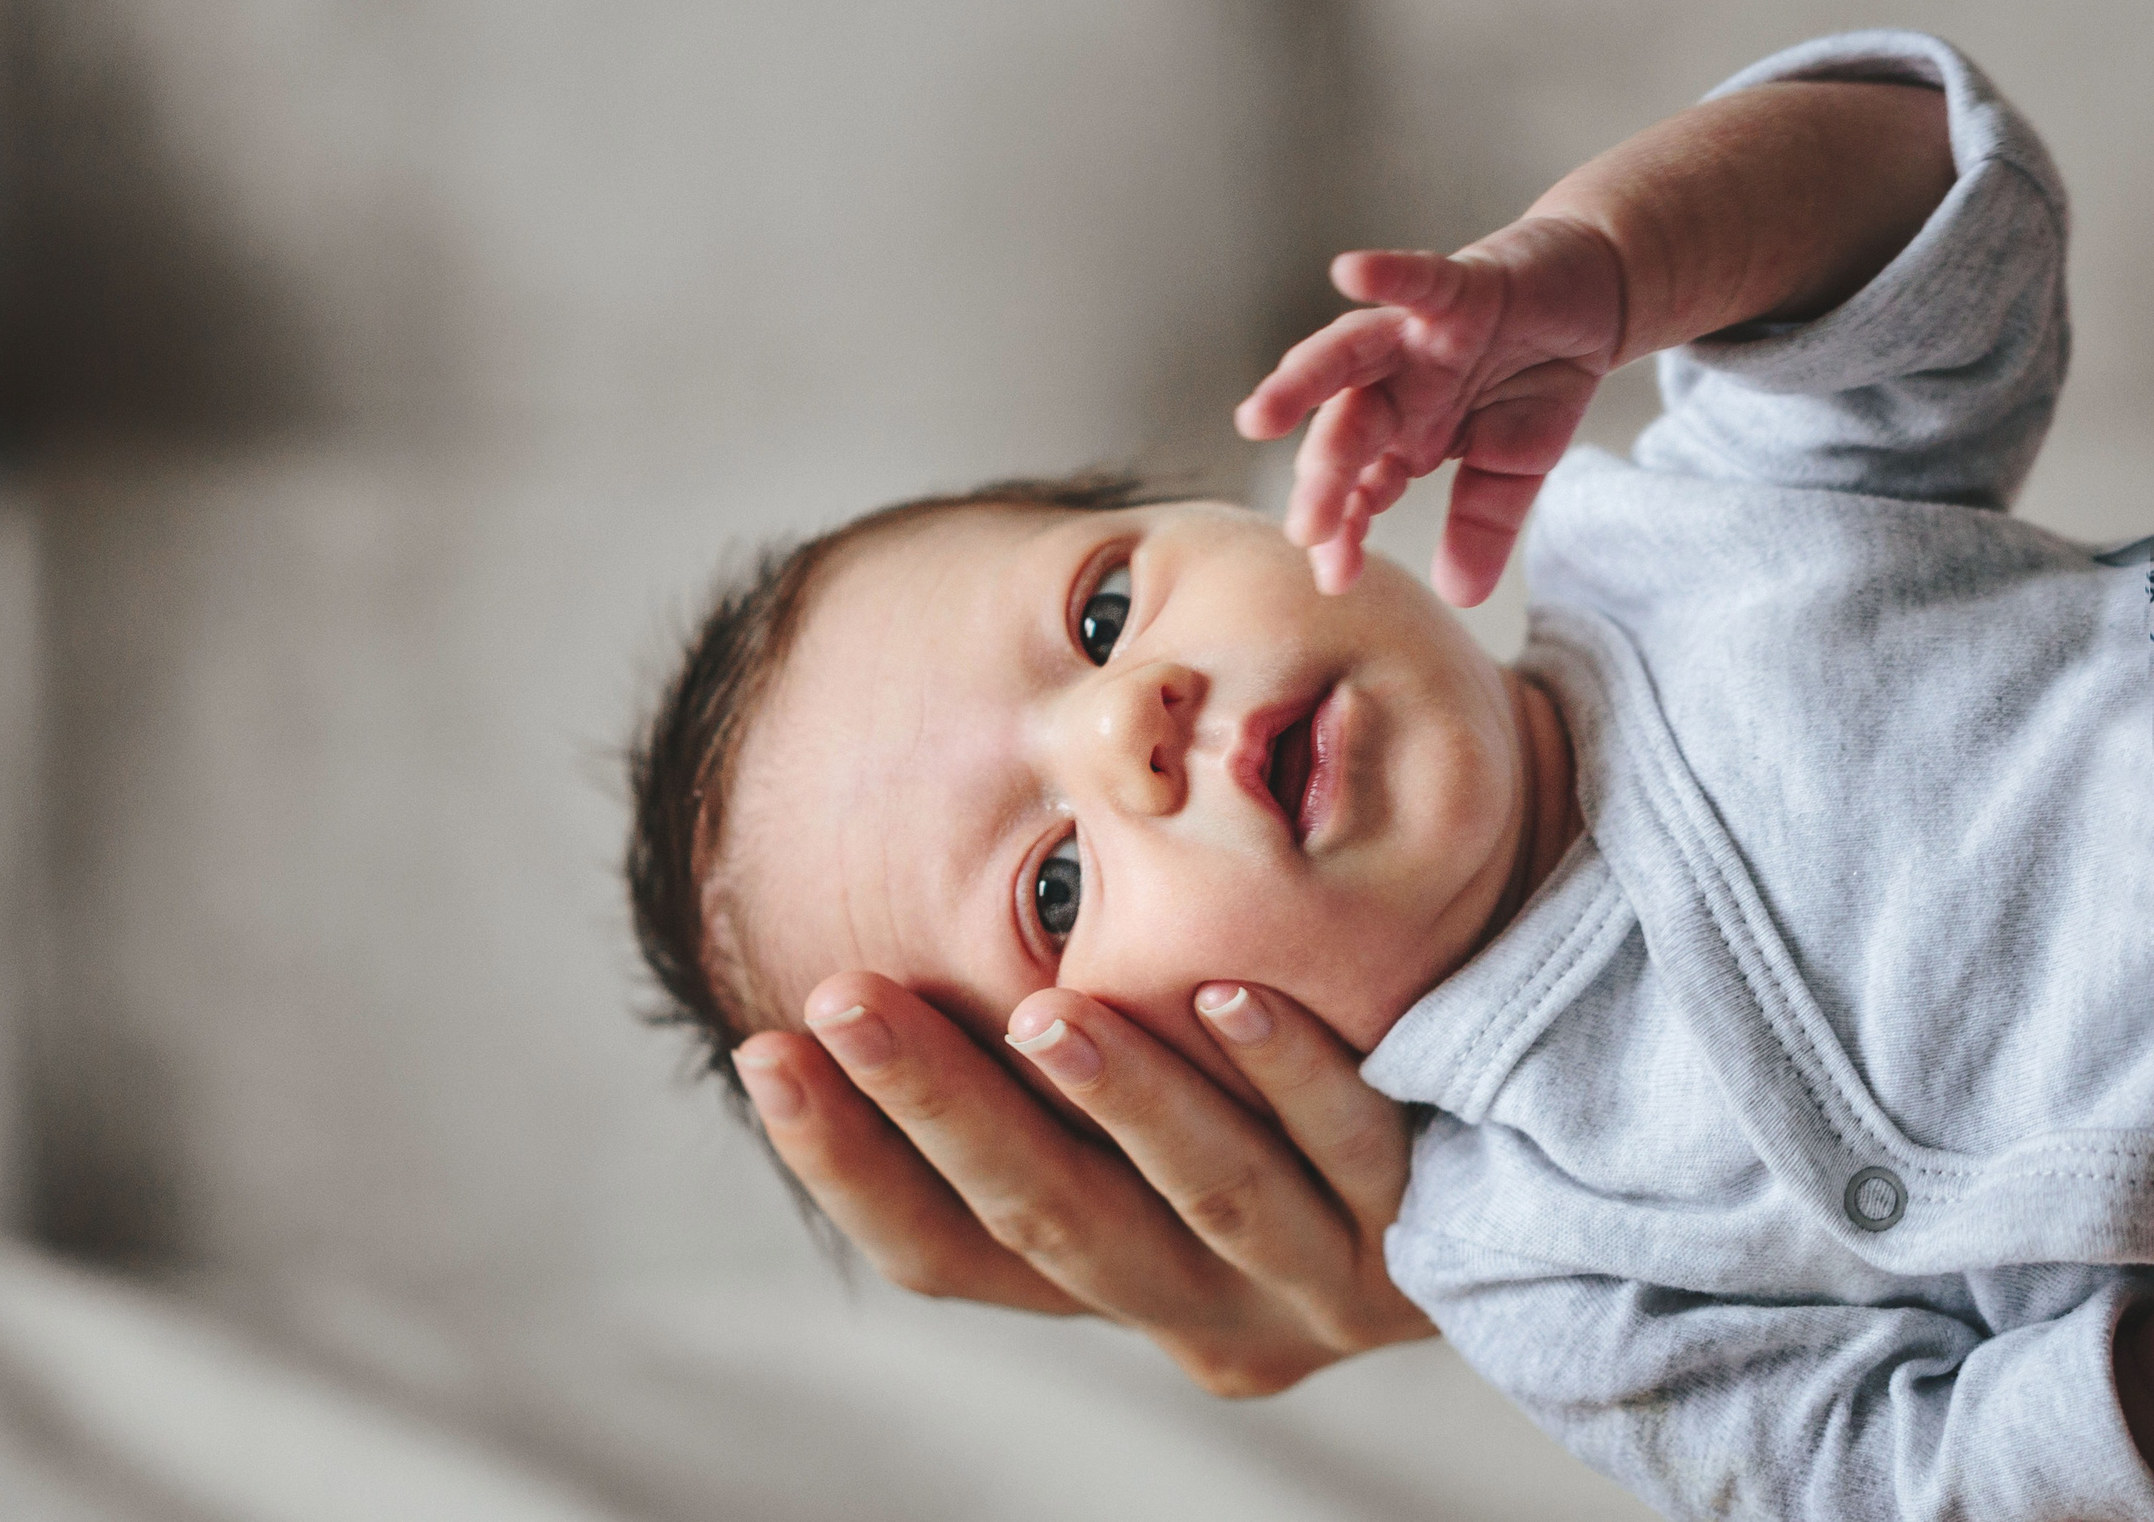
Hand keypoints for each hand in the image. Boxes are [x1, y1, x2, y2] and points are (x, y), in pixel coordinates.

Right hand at [732, 974, 1431, 1396]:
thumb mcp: (1147, 1122)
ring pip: (1201, 1198)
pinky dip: (1288, 1074)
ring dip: (1117, 1101)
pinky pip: (1353, 1148)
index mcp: (1104, 1284)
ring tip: (1041, 1011)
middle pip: (1049, 1218)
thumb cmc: (1269, 1116)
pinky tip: (1227, 994)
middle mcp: (1195, 1310)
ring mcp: (1314, 1280)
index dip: (847, 1167)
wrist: (1509, 1181)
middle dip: (939, 1107)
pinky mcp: (1426, 1231)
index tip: (765, 1052)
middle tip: (846, 999)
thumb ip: (1044, 1078)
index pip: (948, 1253)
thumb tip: (875, 965)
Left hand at [1236, 217, 1623, 607]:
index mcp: (1402, 435)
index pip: (1361, 489)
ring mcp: (1418, 336)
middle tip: (1306, 529)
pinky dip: (1387, 275)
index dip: (1346, 531)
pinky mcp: (1459, 288)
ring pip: (1348, 356)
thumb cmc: (1535, 378)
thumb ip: (1482, 526)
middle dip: (1324, 480)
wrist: (1589, 294)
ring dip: (1303, 382)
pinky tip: (1349, 271)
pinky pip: (1418, 280)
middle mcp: (1395, 386)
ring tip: (1260, 415)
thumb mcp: (1516, 467)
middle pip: (1346, 433)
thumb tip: (1459, 597)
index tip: (1334, 578)